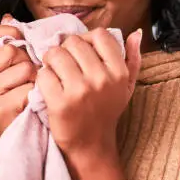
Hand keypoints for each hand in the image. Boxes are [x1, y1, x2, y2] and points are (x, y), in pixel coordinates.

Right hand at [0, 15, 36, 132]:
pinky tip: (32, 103)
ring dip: (35, 79)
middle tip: (28, 77)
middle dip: (28, 61)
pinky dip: (37, 95)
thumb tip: (8, 16)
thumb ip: (10, 44)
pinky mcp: (1, 107)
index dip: (13, 32)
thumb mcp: (12, 69)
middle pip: (11, 49)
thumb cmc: (19, 98)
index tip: (23, 43)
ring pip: (24, 68)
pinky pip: (29, 88)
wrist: (20, 136)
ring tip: (31, 91)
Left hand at [37, 28, 142, 179]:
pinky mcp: (60, 103)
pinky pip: (43, 74)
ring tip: (55, 72)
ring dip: (50, 61)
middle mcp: (101, 79)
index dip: (86, 40)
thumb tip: (136, 33)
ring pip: (55, 54)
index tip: (81, 53)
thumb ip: (133, 59)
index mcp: (118, 72)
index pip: (99, 35)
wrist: (91, 146)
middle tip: (63, 63)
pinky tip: (50, 87)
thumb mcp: (126, 87)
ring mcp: (80, 91)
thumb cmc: (106, 111)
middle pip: (73, 42)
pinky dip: (43, 78)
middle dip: (65, 50)